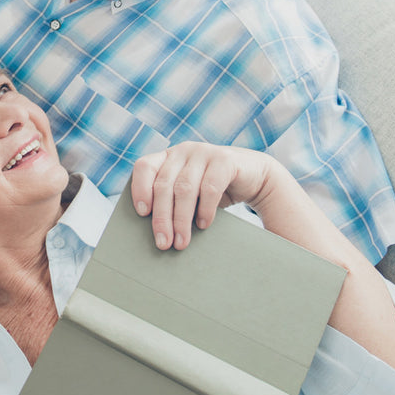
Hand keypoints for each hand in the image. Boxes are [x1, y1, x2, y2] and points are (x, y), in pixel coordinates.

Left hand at [130, 142, 273, 249]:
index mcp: (168, 157)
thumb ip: (171, 201)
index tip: (141, 213)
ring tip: (181, 242)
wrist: (254, 177)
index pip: (144, 167)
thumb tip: (155, 234)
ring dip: (181, 219)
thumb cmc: (213, 190)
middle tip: (163, 243)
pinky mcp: (225, 160)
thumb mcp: (189, 193)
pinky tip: (203, 225)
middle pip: (164, 185)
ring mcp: (204, 152)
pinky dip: (205, 210)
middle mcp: (183, 151)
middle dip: (162, 217)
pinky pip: (209, 187)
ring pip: (184, 188)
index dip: (140, 188)